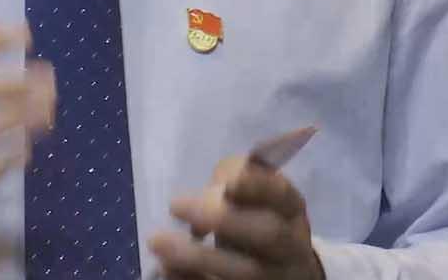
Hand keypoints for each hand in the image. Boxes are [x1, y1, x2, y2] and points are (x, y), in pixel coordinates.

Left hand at [149, 154, 324, 279]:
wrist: (280, 269)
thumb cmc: (255, 216)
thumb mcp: (253, 190)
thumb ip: (232, 177)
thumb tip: (207, 196)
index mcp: (290, 209)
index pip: (281, 195)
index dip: (257, 188)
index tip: (228, 184)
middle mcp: (288, 245)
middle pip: (267, 234)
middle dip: (222, 218)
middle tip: (174, 204)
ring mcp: (271, 275)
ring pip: (243, 272)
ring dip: (197, 257)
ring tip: (157, 240)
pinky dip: (189, 279)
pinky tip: (166, 267)